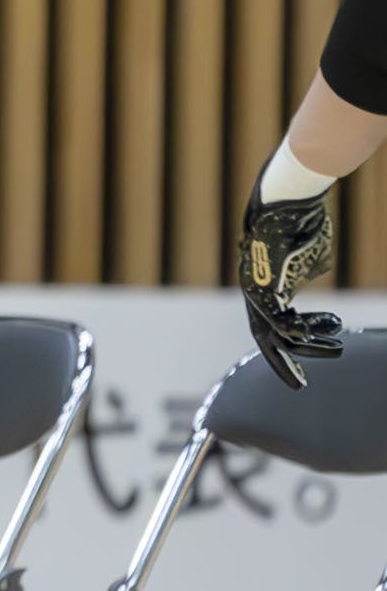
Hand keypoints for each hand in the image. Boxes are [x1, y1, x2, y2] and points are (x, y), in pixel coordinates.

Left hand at [241, 190, 347, 386]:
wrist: (288, 203)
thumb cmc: (302, 227)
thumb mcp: (310, 262)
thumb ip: (307, 284)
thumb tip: (316, 303)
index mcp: (265, 292)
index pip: (270, 332)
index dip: (283, 355)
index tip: (300, 376)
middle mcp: (254, 296)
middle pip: (266, 342)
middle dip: (285, 365)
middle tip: (302, 386)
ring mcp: (253, 292)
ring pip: (276, 335)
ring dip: (308, 346)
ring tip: (338, 347)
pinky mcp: (259, 287)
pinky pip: (278, 319)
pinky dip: (301, 328)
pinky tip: (323, 329)